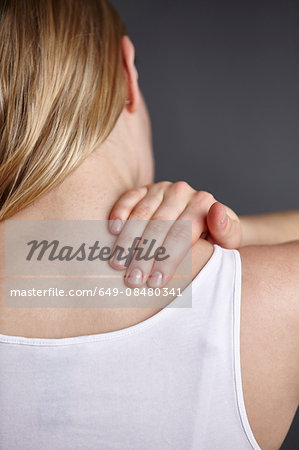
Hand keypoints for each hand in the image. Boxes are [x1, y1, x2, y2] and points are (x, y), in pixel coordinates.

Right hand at [108, 181, 240, 287]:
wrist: (205, 220)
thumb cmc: (216, 238)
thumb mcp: (228, 239)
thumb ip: (226, 229)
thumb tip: (215, 211)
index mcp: (203, 202)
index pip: (182, 234)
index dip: (168, 259)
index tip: (156, 281)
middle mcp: (182, 191)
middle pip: (159, 226)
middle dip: (144, 255)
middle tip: (132, 280)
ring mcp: (161, 188)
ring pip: (141, 214)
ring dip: (127, 240)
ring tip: (117, 264)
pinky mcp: (144, 188)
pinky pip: (129, 197)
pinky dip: (119, 212)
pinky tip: (112, 230)